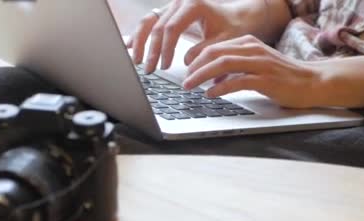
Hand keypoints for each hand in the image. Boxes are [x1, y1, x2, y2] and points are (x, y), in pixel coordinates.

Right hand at [126, 0, 268, 72]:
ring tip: (138, 62)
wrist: (234, 19)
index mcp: (194, 4)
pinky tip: (129, 46)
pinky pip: (149, 22)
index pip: (173, 28)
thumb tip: (187, 63)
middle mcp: (180, 1)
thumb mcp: (223, 42)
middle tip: (150, 70)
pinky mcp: (167, 13)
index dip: (166, 49)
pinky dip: (139, 35)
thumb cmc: (231, 29)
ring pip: (148, 22)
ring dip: (140, 42)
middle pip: (157, 25)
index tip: (165, 67)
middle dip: (151, 50)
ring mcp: (171, 6)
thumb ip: (205, 51)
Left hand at [183, 35, 321, 108]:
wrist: (312, 82)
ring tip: (191, 87)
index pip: (215, 46)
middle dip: (195, 67)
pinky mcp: (266, 80)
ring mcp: (260, 64)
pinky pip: (237, 81)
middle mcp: (253, 49)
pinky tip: (211, 94)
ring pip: (223, 64)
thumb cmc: (284, 77)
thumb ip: (236, 68)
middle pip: (215, 52)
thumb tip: (213, 77)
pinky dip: (220, 88)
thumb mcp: (258, 65)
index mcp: (249, 43)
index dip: (197, 59)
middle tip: (184, 80)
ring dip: (202, 76)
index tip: (186, 71)